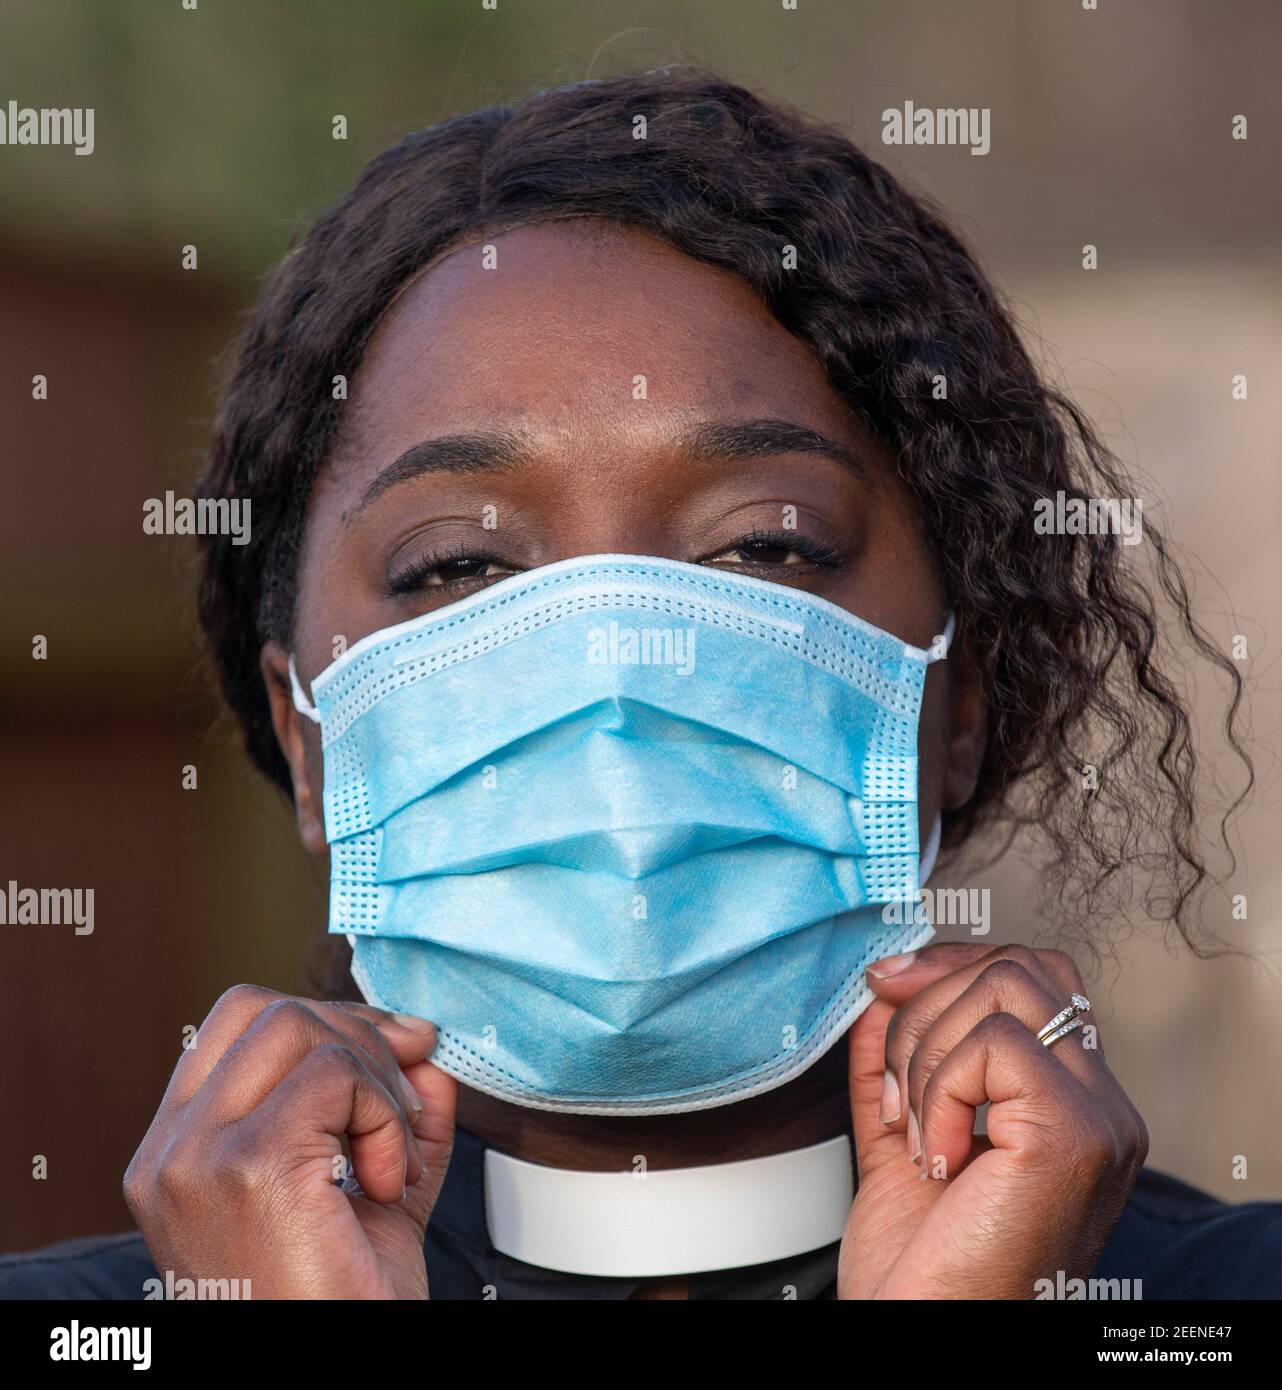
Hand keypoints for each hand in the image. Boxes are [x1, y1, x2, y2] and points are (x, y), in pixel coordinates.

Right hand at [124, 985, 455, 1298]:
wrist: (334, 1377)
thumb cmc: (341, 1305)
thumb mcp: (372, 1191)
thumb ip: (395, 1115)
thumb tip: (424, 1048)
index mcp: (179, 1152)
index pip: (239, 1023)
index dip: (327, 1019)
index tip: (394, 1051)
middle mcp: (171, 1152)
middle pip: (267, 1010)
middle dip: (359, 1036)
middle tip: (404, 1101)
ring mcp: (197, 1158)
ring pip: (298, 1027)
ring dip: (374, 1079)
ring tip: (392, 1155)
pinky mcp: (248, 1168)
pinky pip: (334, 1077)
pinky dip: (385, 1116)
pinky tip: (389, 1181)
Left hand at [839, 943, 1146, 1298]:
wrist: (929, 1335)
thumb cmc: (922, 1265)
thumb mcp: (900, 1134)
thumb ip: (897, 1058)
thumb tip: (885, 981)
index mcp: (1069, 1100)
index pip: (1031, 973)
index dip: (951, 965)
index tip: (882, 988)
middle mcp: (1101, 1103)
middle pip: (1017, 966)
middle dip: (925, 1002)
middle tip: (893, 1087)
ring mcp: (1098, 1117)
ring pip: (1004, 988)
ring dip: (926, 1052)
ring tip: (916, 1135)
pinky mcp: (1075, 1134)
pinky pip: (994, 1043)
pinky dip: (940, 1091)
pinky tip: (938, 1160)